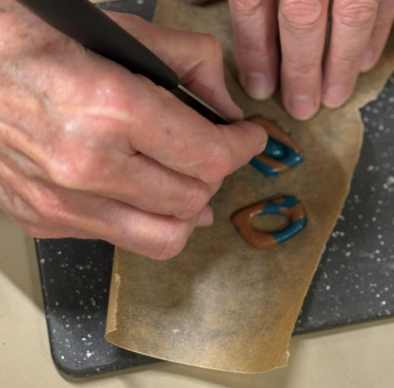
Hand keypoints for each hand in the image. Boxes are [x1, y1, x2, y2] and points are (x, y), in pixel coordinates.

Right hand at [0, 3, 266, 259]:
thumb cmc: (34, 39)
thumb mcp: (122, 31)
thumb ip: (191, 64)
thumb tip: (228, 106)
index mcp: (110, 109)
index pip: (209, 157)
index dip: (243, 148)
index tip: (249, 139)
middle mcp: (84, 164)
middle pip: (193, 200)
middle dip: (215, 174)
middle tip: (214, 153)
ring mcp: (60, 200)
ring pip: (163, 238)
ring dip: (186, 211)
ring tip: (188, 185)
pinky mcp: (43, 219)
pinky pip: (118, 239)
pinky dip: (141, 219)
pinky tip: (139, 192)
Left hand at [225, 0, 393, 119]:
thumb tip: (203, 3)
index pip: (255, 6)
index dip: (256, 50)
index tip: (258, 86)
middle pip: (302, 21)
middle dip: (301, 71)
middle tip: (300, 107)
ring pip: (350, 18)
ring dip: (341, 64)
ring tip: (333, 98)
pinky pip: (385, 5)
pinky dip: (376, 37)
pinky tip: (365, 62)